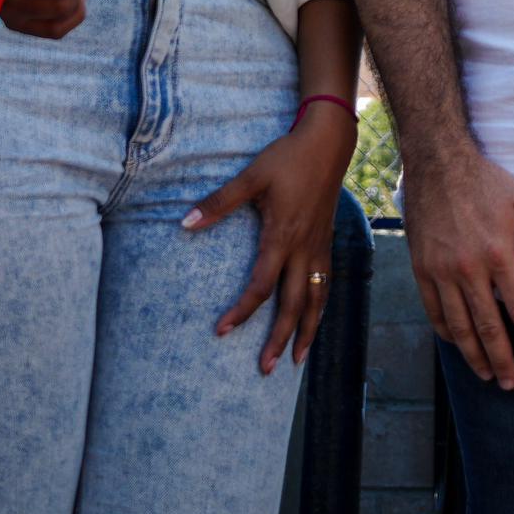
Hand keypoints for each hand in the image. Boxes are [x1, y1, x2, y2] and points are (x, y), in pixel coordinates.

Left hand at [190, 97, 360, 372]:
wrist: (328, 143)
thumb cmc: (287, 158)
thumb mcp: (251, 177)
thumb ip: (219, 203)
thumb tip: (186, 223)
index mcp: (282, 237)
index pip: (261, 286)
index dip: (242, 311)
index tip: (222, 331)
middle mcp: (303, 250)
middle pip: (293, 306)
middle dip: (279, 340)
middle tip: (264, 369)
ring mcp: (319, 248)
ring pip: (317, 301)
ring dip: (307, 332)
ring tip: (296, 360)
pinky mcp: (327, 243)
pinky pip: (326, 285)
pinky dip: (321, 308)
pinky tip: (315, 318)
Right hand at [403, 141, 513, 390]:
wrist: (437, 163)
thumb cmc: (485, 181)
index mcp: (498, 253)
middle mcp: (468, 268)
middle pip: (488, 325)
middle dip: (502, 359)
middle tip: (511, 383)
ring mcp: (441, 271)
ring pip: (459, 325)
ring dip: (474, 354)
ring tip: (486, 374)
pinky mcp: (421, 268)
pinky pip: (433, 310)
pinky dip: (446, 332)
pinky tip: (457, 344)